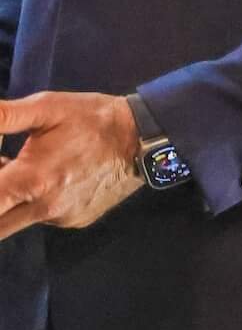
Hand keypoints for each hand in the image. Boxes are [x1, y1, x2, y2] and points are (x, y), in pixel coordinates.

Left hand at [0, 91, 140, 240]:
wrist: (141, 139)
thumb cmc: (91, 119)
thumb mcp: (47, 108)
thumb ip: (5, 115)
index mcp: (32, 180)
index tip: (0, 165)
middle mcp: (44, 208)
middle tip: (6, 173)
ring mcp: (61, 218)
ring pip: (17, 221)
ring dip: (10, 201)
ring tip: (24, 168)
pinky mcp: (75, 221)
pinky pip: (42, 218)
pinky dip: (33, 202)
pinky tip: (48, 178)